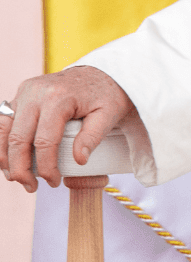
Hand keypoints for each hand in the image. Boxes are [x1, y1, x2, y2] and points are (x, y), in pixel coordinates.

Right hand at [2, 66, 135, 193]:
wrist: (100, 73)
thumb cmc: (106, 95)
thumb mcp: (109, 114)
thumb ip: (93, 137)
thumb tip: (79, 161)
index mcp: (58, 98)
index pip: (44, 140)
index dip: (46, 166)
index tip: (53, 182)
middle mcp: (35, 93)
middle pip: (18, 138)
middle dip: (20, 168)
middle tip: (31, 187)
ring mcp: (24, 92)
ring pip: (3, 130)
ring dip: (5, 158)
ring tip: (16, 178)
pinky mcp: (20, 95)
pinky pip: (3, 122)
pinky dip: (2, 142)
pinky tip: (9, 160)